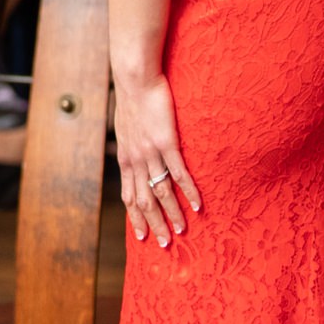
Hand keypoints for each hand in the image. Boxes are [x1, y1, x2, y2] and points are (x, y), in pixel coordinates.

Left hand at [110, 74, 199, 248]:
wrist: (134, 78)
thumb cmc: (132, 99)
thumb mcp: (125, 127)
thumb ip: (131, 144)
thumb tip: (135, 153)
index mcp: (126, 158)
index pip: (129, 195)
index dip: (135, 217)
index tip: (141, 235)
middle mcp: (136, 160)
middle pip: (144, 201)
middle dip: (154, 224)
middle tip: (165, 244)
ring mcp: (150, 152)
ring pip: (161, 192)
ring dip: (172, 214)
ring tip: (182, 231)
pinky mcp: (166, 142)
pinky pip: (179, 173)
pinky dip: (189, 191)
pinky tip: (199, 205)